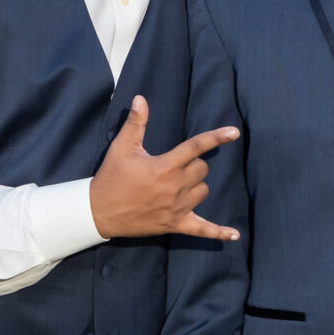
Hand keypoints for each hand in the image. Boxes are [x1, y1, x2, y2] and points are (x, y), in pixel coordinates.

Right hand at [88, 96, 241, 241]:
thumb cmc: (111, 177)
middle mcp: (175, 187)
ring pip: (203, 191)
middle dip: (193, 165)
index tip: (234, 132)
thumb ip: (136, 123)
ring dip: (196, 186)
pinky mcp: (175, 225)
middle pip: (202, 170)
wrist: (99, 211)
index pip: (196, 147)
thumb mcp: (121, 148)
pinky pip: (203, 230)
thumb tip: (141, 99)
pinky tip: (234, 236)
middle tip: (173, 166)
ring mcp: (177, 208)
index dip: (216, 137)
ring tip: (175, 186)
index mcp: (165, 166)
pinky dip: (218, 232)